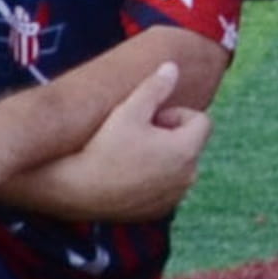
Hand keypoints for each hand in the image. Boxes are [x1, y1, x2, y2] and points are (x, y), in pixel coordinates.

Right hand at [53, 63, 213, 217]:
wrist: (76, 190)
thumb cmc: (103, 146)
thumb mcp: (129, 110)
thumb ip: (155, 87)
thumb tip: (173, 67)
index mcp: (186, 150)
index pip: (201, 121)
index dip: (176, 114)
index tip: (149, 118)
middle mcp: (188, 177)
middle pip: (190, 144)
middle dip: (169, 135)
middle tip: (136, 134)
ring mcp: (174, 197)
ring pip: (178, 166)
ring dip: (162, 157)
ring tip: (129, 154)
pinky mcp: (159, 211)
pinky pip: (166, 187)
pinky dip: (154, 179)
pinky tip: (125, 174)